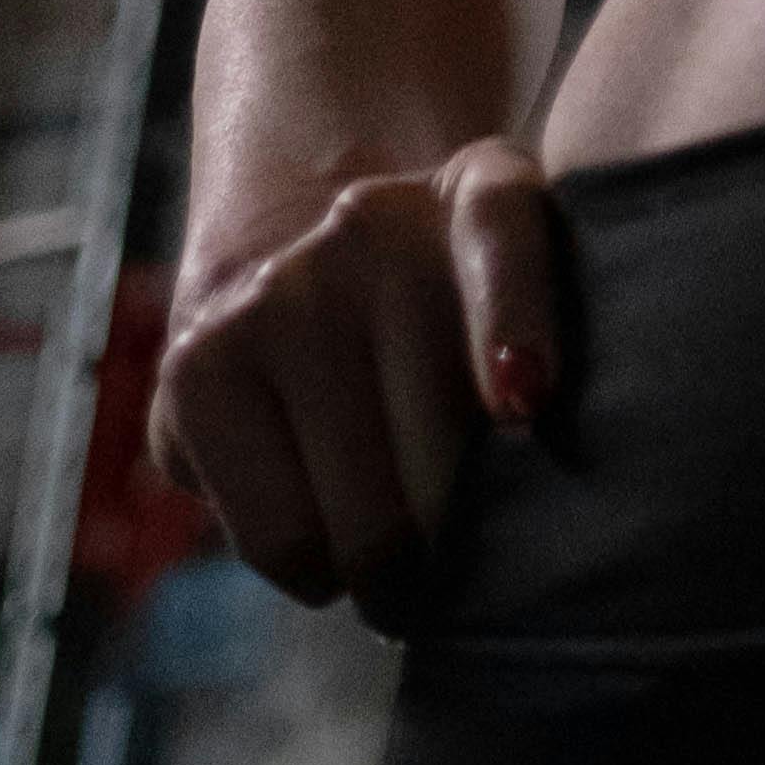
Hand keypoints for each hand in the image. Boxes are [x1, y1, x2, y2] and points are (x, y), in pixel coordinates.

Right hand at [146, 140, 556, 611]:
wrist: (301, 259)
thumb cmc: (454, 321)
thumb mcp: (537, 296)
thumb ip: (567, 354)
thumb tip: (528, 447)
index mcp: (482, 187)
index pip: (501, 231)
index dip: (513, 322)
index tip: (524, 402)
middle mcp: (370, 224)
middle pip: (444, 449)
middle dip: (474, 544)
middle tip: (477, 562)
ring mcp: (275, 290)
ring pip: (364, 521)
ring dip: (397, 577)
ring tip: (408, 557)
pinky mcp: (196, 366)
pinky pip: (281, 539)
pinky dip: (316, 572)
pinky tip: (332, 535)